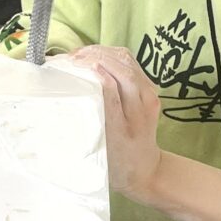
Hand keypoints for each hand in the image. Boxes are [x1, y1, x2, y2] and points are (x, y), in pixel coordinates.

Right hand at [66, 45, 163, 199]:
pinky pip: (130, 63)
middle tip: (71, 57)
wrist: (144, 169)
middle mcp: (143, 105)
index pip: (114, 84)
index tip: (72, 63)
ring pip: (127, 61)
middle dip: (95, 56)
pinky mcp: (149, 89)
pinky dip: (111, 55)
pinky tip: (94, 57)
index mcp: (130, 122)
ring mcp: (149, 95)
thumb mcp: (101, 145)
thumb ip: (96, 117)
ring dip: (102, 52)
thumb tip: (80, 87)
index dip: (94, 68)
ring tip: (79, 54)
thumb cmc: (117, 162)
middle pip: (123, 67)